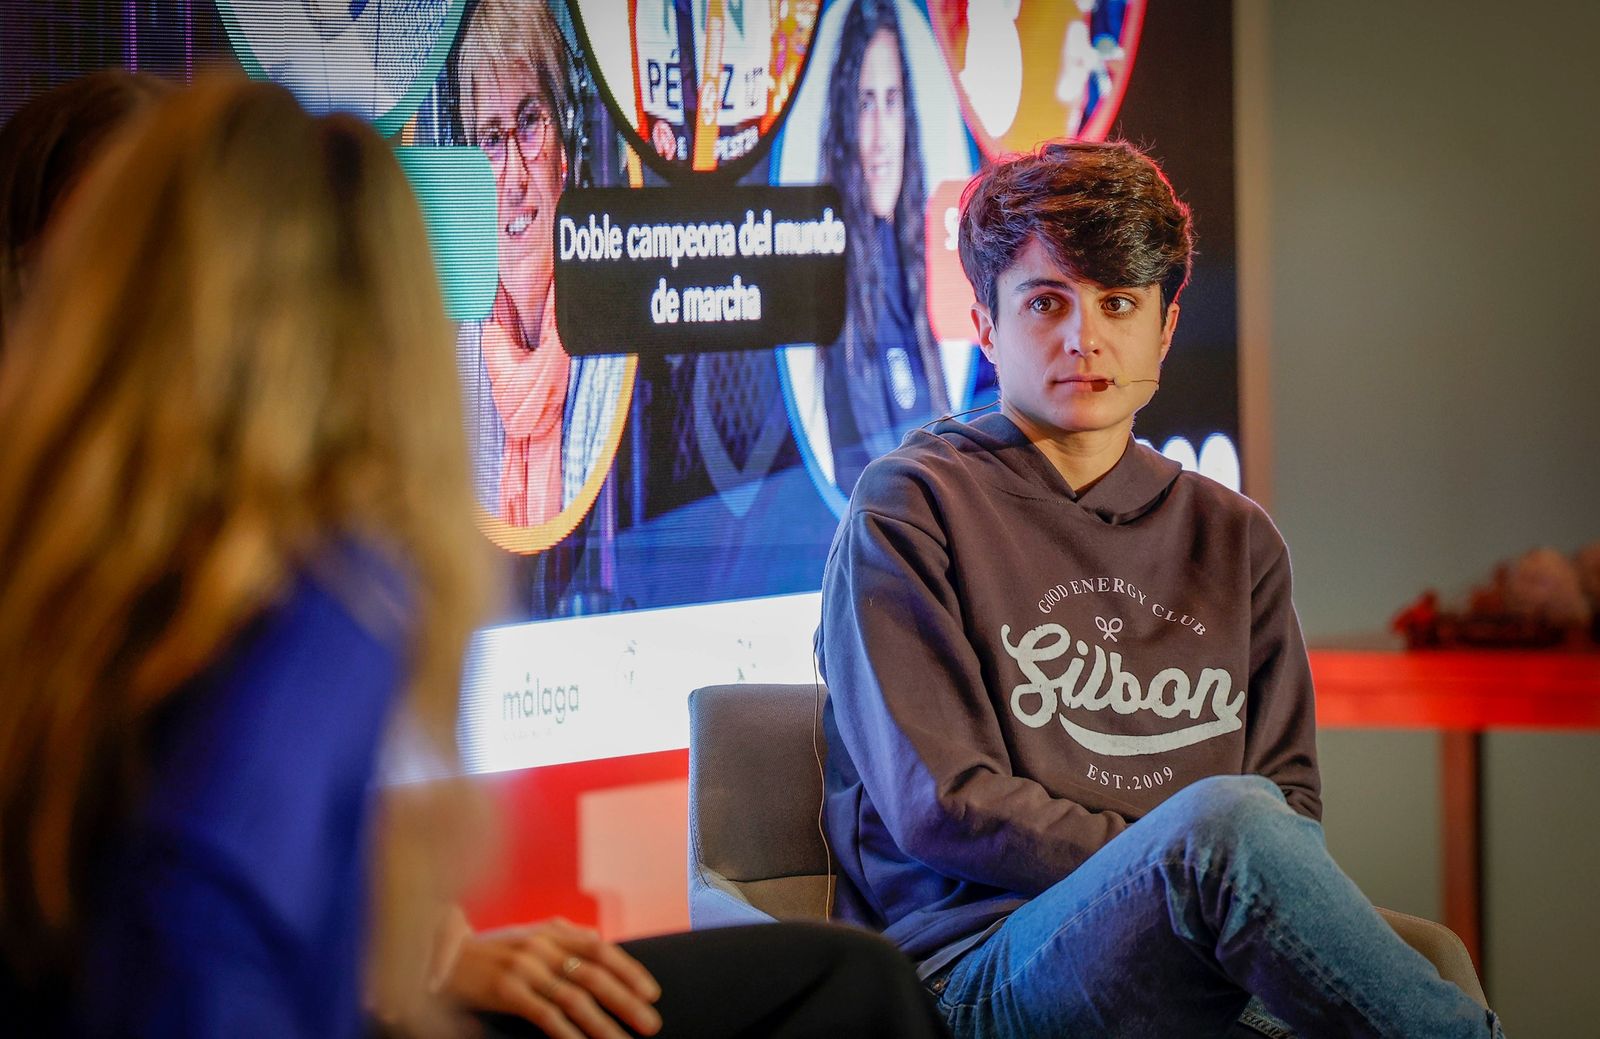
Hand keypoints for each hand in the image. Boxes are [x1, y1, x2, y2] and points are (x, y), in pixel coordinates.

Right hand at [443, 917, 661, 1038]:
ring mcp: (524, 967)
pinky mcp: (506, 990)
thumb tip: (598, 940)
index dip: (630, 970)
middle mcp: (542, 945)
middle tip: (650, 1024)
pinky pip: (545, 1015)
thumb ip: (563, 936)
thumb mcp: (529, 935)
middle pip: (595, 974)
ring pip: (575, 998)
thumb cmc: (490, 952)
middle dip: (627, 1001)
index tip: (652, 992)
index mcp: (552, 931)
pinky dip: (567, 1033)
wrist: (439, 957)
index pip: (601, 948)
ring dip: (604, 1024)